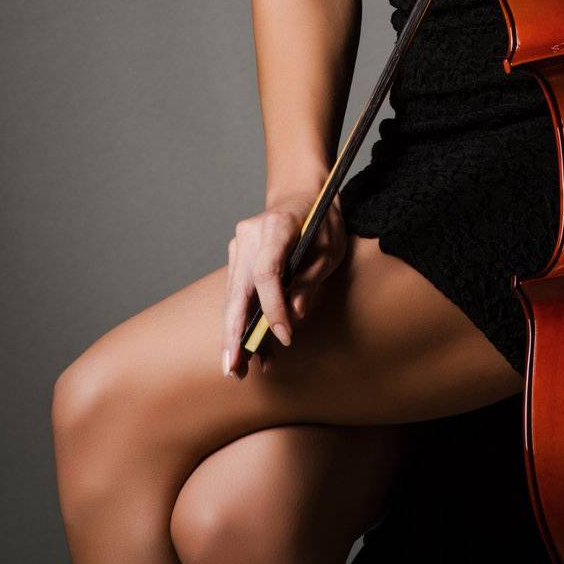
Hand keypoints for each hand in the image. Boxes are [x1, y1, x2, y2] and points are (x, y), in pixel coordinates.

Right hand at [221, 189, 347, 377]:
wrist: (301, 194)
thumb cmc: (320, 221)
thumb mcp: (329, 247)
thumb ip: (310, 280)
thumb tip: (294, 315)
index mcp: (276, 226)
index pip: (267, 273)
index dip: (274, 308)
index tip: (286, 336)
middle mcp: (250, 235)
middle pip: (238, 290)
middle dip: (235, 333)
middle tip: (233, 368)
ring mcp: (239, 245)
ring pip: (234, 298)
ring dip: (237, 334)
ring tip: (240, 369)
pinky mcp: (237, 258)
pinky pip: (239, 295)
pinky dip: (244, 321)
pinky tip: (250, 349)